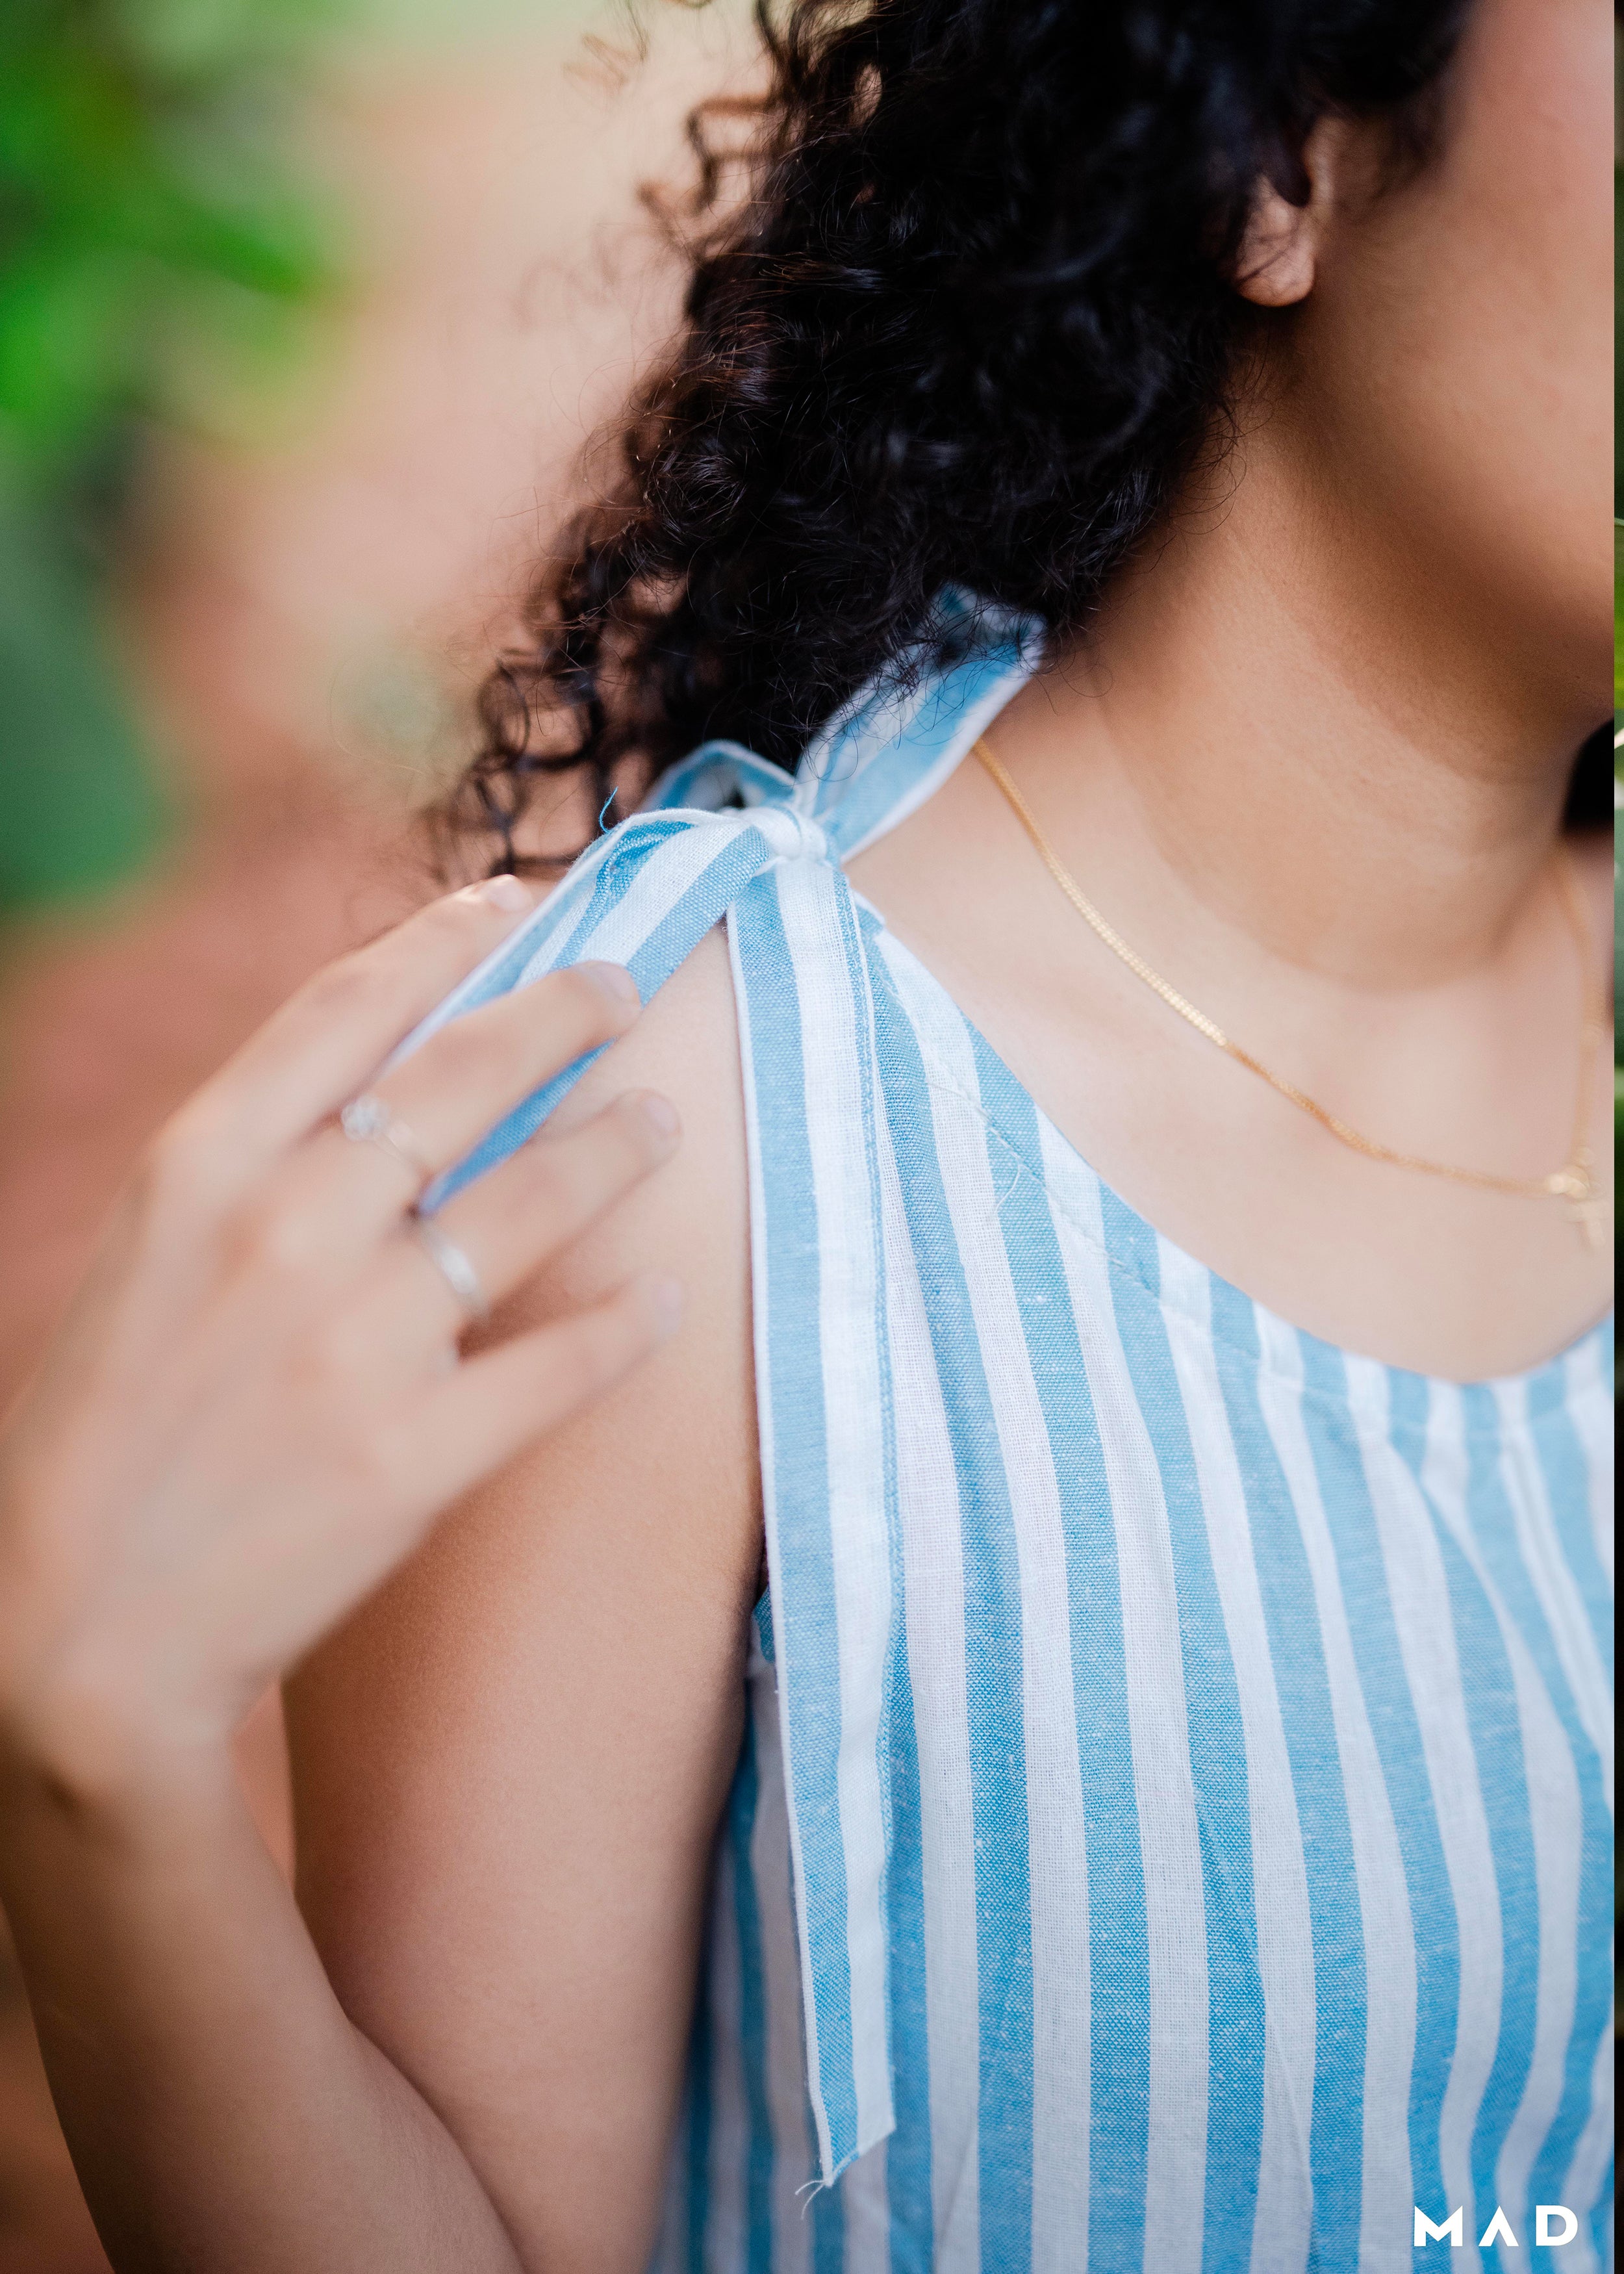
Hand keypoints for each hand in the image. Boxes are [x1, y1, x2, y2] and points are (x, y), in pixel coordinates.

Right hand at [0, 877, 682, 1795]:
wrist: (74, 1634)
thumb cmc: (101, 1436)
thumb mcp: (146, 1258)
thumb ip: (253, 1167)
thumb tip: (377, 1088)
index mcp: (199, 1168)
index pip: (345, 1009)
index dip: (443, 943)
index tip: (511, 903)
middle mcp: (287, 1230)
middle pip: (462, 1079)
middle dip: (561, 1014)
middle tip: (623, 986)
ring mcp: (360, 1341)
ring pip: (532, 1202)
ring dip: (615, 1146)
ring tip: (660, 1119)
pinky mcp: (419, 1454)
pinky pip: (561, 1362)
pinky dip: (625, 1323)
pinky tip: (664, 1295)